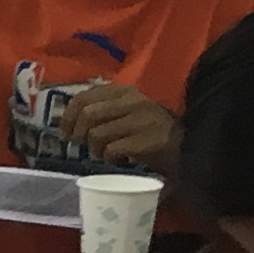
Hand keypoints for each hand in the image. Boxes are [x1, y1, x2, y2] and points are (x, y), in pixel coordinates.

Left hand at [62, 82, 179, 169]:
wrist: (188, 144)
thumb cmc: (151, 130)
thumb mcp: (126, 112)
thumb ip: (102, 110)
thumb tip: (67, 121)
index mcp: (125, 91)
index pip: (84, 97)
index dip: (68, 116)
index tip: (65, 132)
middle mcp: (133, 101)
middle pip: (87, 115)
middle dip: (79, 134)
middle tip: (84, 146)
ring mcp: (141, 120)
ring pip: (96, 135)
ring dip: (96, 150)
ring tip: (107, 154)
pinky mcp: (147, 141)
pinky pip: (111, 150)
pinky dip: (110, 159)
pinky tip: (121, 161)